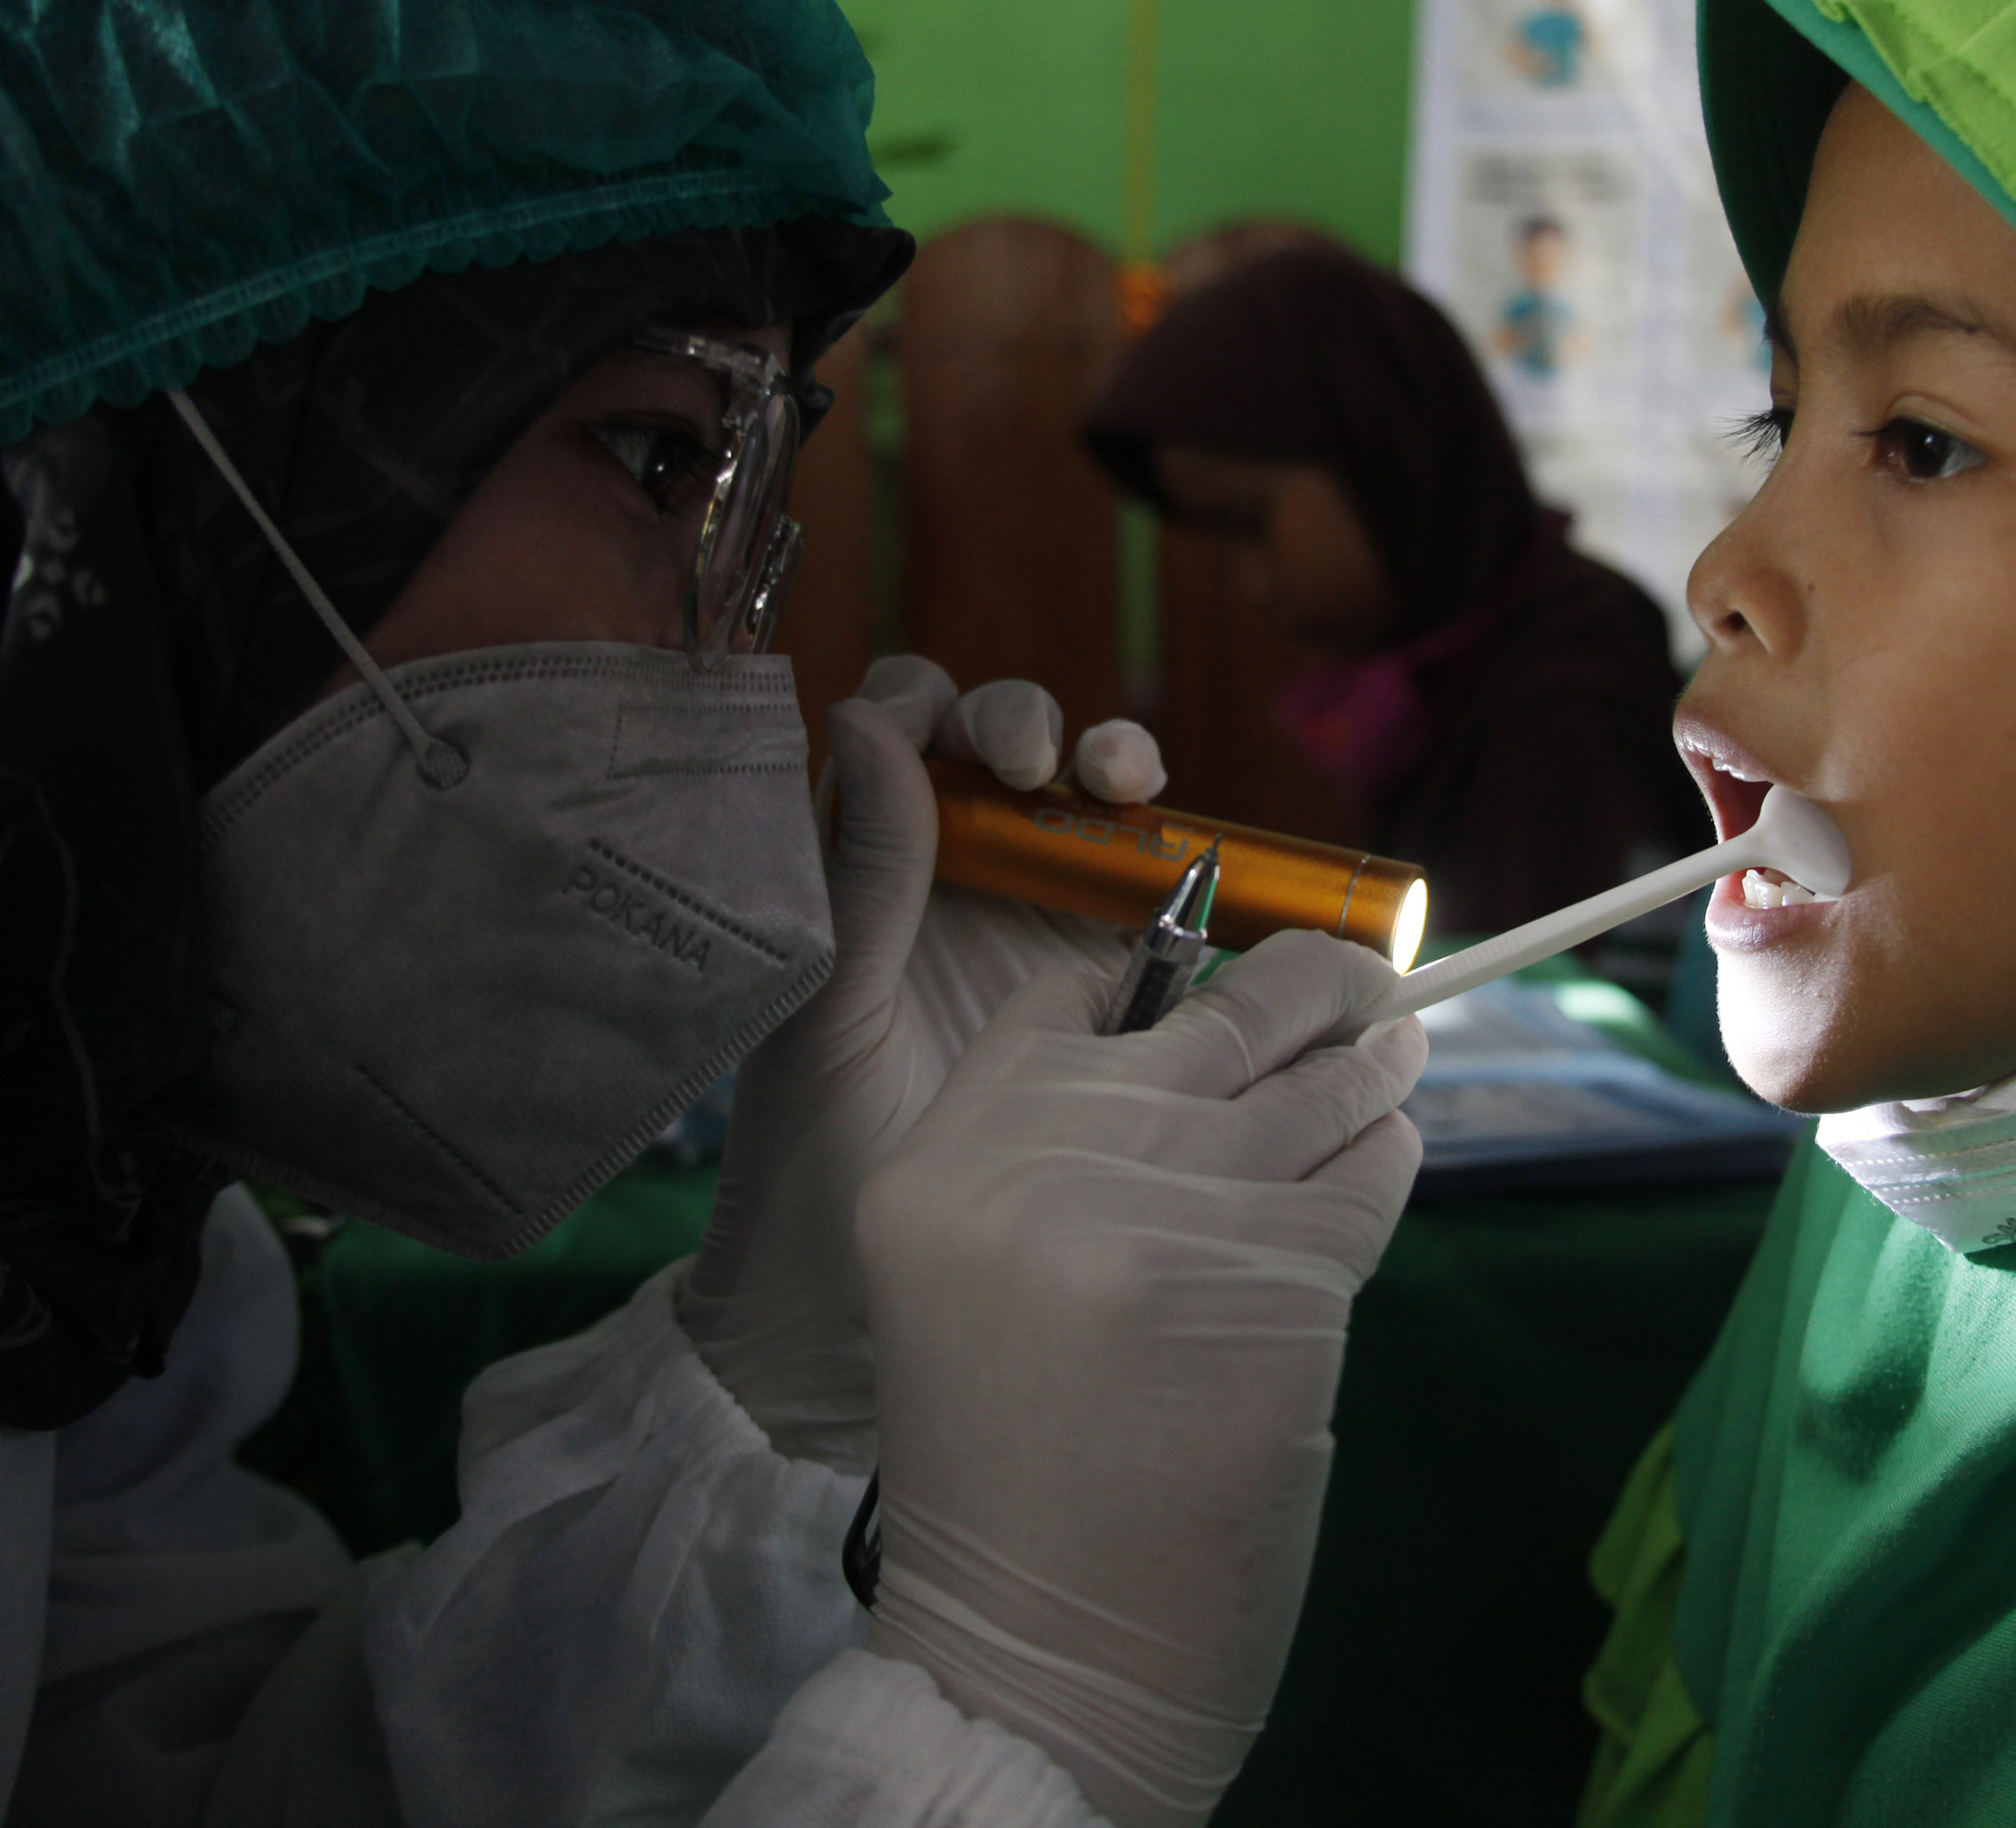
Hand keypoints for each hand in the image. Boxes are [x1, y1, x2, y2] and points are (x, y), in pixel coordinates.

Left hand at [679, 656, 1166, 1469]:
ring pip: (1090, 813)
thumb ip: (862, 871)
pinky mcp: (1110, 995)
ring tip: (1131, 797)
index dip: (945, 709)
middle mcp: (956, 881)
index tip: (972, 749)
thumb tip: (867, 721)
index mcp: (872, 868)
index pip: (909, 731)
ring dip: (1119, 775)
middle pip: (1017, 753)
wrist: (863, 1307)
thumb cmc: (818, 1159)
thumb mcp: (830, 1013)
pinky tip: (1197, 876)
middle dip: (1052, 732)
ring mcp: (1035, 930)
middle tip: (1065, 774)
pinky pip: (1158, 909)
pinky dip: (1186, 870)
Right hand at [858, 936, 1426, 1827]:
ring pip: (1319, 1087)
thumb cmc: (1014, 1473)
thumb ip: (1049, 1153)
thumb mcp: (967, 1278)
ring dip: (1376, 1066)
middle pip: (1222, 1017)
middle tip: (1368, 982)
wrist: (1039, 1648)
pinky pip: (1368, 1178)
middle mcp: (1049, 1165)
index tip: (1229, 978)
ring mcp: (1172, 1219)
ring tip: (1398, 1054)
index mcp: (944, 1158)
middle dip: (1316, 988)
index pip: (1073, 993)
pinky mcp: (1280, 1285)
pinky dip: (1391, 1156)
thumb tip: (1215, 1040)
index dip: (1171, 974)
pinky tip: (1392, 1149)